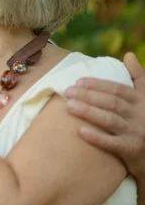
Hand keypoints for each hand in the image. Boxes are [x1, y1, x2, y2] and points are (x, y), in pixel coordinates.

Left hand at [65, 52, 144, 177]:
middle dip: (89, 96)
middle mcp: (140, 116)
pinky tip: (80, 131)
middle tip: (68, 92)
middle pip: (112, 103)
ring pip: (110, 120)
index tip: (78, 81)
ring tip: (69, 106)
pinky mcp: (132, 150)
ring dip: (89, 112)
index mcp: (141, 101)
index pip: (118, 90)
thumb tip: (129, 55)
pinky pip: (113, 144)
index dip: (99, 85)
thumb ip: (139, 77)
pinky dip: (97, 138)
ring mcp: (136, 133)